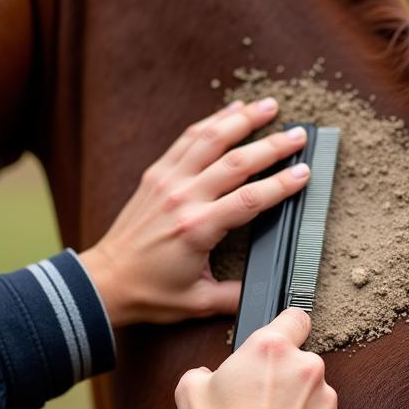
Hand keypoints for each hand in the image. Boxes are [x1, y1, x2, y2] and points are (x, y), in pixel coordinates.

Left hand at [78, 98, 309, 327]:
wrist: (104, 281)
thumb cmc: (149, 292)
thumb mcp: (198, 301)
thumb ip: (236, 295)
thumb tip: (269, 291)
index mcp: (197, 229)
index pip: (251, 198)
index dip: (281, 184)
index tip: (304, 173)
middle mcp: (183, 198)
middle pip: (236, 162)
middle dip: (272, 146)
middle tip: (298, 137)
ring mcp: (167, 181)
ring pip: (210, 139)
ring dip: (242, 119)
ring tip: (270, 107)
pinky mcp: (155, 174)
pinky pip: (187, 140)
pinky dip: (211, 122)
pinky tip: (231, 111)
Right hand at [174, 309, 347, 408]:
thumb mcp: (189, 393)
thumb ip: (204, 373)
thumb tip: (207, 377)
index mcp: (271, 350)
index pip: (295, 318)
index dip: (286, 328)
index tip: (282, 341)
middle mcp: (307, 370)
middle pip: (301, 365)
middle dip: (285, 380)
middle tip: (258, 405)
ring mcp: (327, 406)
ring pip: (314, 399)